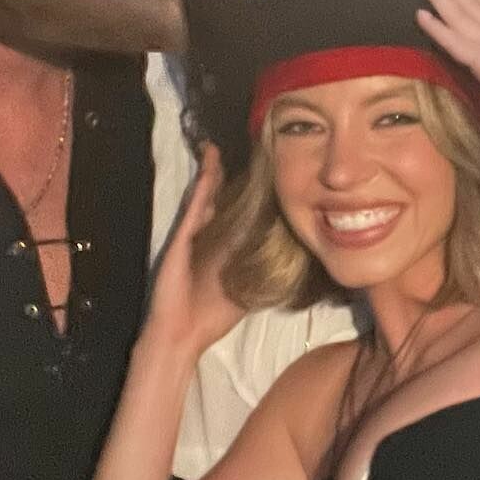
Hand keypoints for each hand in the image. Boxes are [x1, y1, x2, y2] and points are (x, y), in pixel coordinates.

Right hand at [146, 143, 245, 355]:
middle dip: (233, 177)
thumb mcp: (250, 289)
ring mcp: (195, 233)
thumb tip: (297, 258)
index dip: (251, 193)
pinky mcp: (183, 235)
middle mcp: (210, 236)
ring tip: (220, 145)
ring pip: (209, 195)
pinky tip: (211, 160)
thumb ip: (265, 271)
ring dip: (215, 170)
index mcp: (225, 247)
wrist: (182, 334)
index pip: (241, 213)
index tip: (266, 171)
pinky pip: (197, 203)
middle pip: (224, 199)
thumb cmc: (215, 316)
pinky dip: (204, 181)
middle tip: (245, 149)